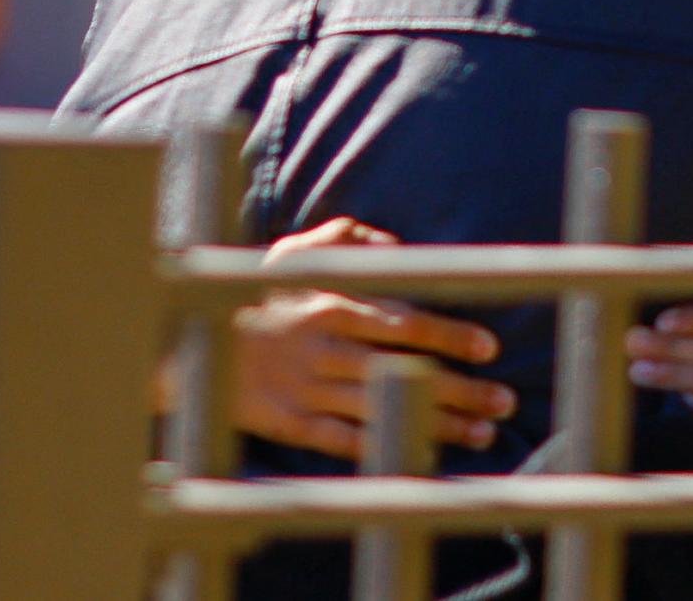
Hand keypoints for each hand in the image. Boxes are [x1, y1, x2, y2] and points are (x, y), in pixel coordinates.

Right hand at [217, 218, 514, 460]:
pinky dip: (386, 448)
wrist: (186, 344)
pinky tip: (425, 455)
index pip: (406, 322)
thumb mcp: (296, 250)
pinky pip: (347, 441)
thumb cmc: (254, 293)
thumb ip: (352, 237)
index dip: (451, 335)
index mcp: (332, 305)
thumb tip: (401, 245)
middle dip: (461, 387)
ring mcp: (307, 390)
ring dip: (438, 423)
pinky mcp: (289, 423)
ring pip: (385, 408)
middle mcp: (325, 349)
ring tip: (484, 432)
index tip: (490, 348)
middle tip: (505, 400)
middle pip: (406, 371)